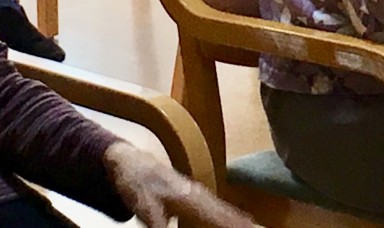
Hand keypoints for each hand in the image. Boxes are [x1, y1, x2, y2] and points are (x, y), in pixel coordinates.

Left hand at [104, 142, 256, 227]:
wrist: (128, 160)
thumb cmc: (136, 181)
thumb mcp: (144, 206)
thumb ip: (158, 225)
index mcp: (189, 198)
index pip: (220, 217)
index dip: (236, 225)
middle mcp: (198, 195)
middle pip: (227, 214)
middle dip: (244, 223)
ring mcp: (197, 194)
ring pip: (224, 211)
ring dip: (240, 220)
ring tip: (255, 226)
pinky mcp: (193, 197)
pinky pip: (217, 209)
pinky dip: (230, 216)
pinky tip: (239, 221)